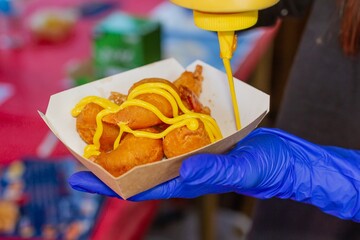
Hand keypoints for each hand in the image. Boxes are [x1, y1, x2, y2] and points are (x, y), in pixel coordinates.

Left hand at [68, 128, 359, 220]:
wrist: (284, 158)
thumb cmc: (267, 169)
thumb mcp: (243, 169)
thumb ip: (215, 170)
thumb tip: (184, 169)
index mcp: (188, 181)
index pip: (140, 187)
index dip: (109, 185)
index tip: (79, 177)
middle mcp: (183, 168)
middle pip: (139, 167)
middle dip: (109, 162)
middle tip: (80, 149)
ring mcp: (191, 153)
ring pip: (153, 149)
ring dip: (129, 141)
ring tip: (106, 129)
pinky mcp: (200, 139)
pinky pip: (171, 133)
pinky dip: (155, 125)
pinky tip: (146, 115)